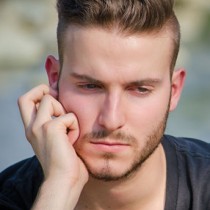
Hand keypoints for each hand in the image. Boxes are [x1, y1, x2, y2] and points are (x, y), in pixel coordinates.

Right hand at [18, 84, 87, 208]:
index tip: (53, 97)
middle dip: (43, 91)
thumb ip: (56, 124)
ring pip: (49, 99)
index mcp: (32, 130)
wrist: (64, 181)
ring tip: (68, 129)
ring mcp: (39, 127)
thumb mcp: (57, 140)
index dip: (38, 94)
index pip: (25, 103)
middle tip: (58, 103)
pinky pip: (68, 116)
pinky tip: (73, 140)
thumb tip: (64, 108)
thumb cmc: (65, 162)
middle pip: (27, 97)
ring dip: (64, 111)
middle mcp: (32, 127)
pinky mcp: (51, 129)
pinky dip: (75, 126)